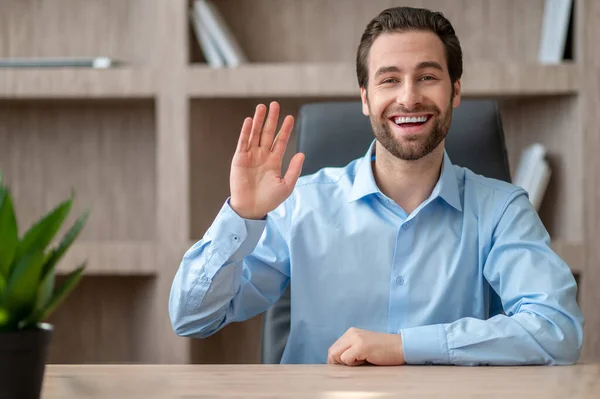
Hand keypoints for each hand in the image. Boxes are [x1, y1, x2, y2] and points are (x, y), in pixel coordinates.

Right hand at [230, 101, 304, 219]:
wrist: (251, 208)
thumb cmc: (269, 200)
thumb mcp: (286, 185)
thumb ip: (294, 169)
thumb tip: (302, 153)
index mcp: (274, 162)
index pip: (280, 141)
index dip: (285, 129)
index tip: (290, 117)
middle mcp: (262, 156)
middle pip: (267, 133)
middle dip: (271, 119)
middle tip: (275, 105)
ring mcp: (250, 156)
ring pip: (255, 134)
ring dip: (258, 121)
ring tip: (262, 107)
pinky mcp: (239, 159)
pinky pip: (243, 142)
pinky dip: (246, 131)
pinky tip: (249, 121)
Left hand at [327, 327, 405, 365]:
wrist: (401, 347)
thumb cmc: (384, 350)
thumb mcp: (363, 346)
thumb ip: (350, 349)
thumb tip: (335, 362)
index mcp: (351, 332)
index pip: (333, 348)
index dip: (337, 360)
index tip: (348, 365)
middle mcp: (351, 333)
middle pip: (332, 352)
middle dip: (339, 363)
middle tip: (355, 364)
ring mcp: (355, 338)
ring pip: (336, 355)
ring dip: (347, 363)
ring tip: (361, 360)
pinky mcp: (361, 346)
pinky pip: (346, 359)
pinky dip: (353, 364)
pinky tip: (365, 360)